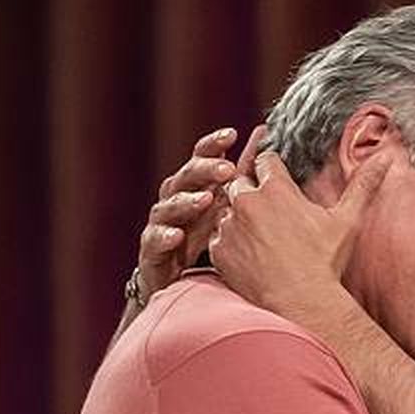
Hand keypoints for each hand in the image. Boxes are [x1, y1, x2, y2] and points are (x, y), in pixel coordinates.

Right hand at [134, 125, 265, 297]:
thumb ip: (241, 174)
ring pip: (169, 206)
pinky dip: (165, 236)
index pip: (200, 158)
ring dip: (187, 201)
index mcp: (193, 186)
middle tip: (227, 170)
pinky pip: (156, 240)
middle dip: (205, 171)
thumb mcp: (226, 205)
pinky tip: (177, 235)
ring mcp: (161, 223)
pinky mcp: (152, 250)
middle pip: (186, 177)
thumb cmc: (204, 235)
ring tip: (205, 200)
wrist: (174, 278)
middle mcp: (174, 199)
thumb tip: (263, 135)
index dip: (213, 145)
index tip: (232, 135)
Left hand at [209, 148, 391, 319]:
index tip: (279, 181)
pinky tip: (249, 255)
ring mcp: (228, 226)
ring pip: (226, 210)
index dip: (272, 169)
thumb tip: (387, 158)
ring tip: (260, 238)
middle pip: (240, 181)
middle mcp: (247, 201)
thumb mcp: (347, 220)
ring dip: (238, 217)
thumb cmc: (325, 262)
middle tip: (269, 213)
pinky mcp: (218, 250)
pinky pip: (217, 237)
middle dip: (252, 192)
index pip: (265, 160)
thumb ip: (363, 185)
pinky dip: (229, 242)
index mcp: (276, 188)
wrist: (301, 302)